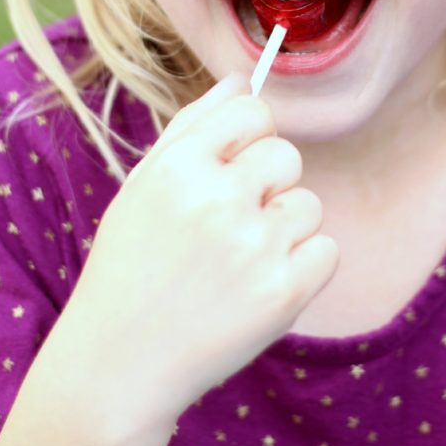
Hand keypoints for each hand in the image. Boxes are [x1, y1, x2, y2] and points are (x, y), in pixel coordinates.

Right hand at [63, 74, 338, 441]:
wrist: (118, 365)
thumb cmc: (131, 266)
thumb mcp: (143, 186)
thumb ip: (193, 127)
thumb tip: (241, 80)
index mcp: (180, 166)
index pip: (253, 111)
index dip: (248, 140)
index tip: (231, 170)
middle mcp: (219, 198)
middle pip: (286, 155)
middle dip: (267, 185)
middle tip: (228, 226)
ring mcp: (255, 246)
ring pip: (308, 204)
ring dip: (284, 229)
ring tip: (239, 262)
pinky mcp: (284, 293)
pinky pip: (327, 250)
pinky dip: (303, 268)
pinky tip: (261, 286)